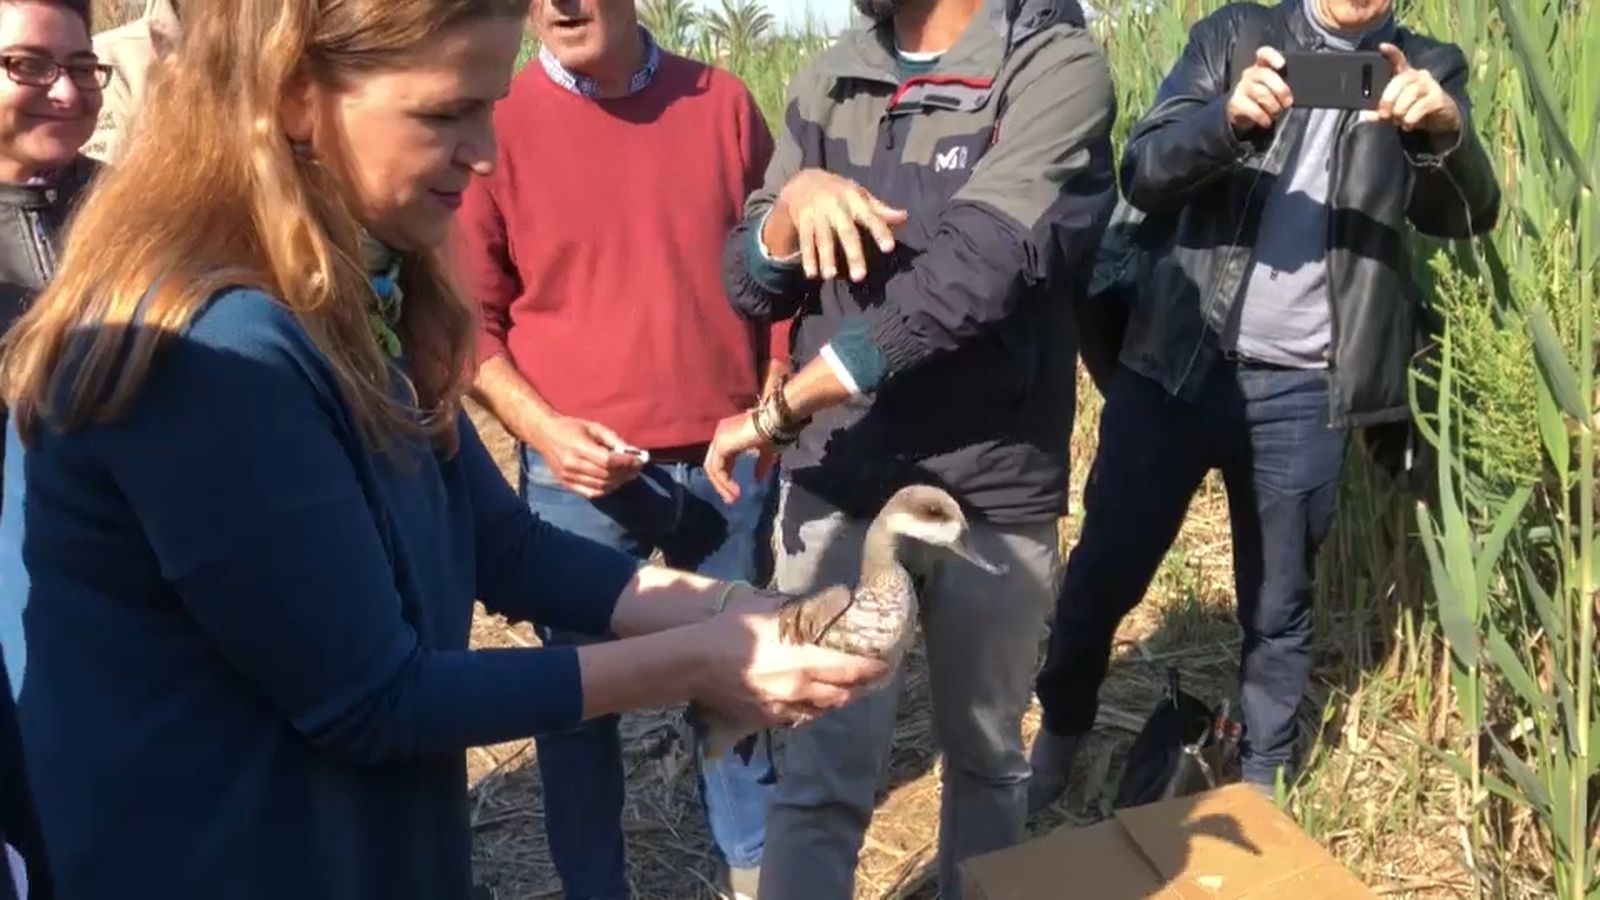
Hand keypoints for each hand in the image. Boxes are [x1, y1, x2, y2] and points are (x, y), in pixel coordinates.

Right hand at [528, 415, 643, 498]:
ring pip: (601, 486)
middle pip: (606, 475)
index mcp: (578, 447)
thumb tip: (632, 452)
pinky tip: (614, 481)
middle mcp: (572, 465)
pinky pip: (591, 493)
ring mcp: (568, 477)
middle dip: (626, 472)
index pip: (607, 461)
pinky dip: (606, 489)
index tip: (639, 460)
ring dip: (619, 482)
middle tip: (637, 467)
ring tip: (628, 474)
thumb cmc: (570, 427)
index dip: (626, 462)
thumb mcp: (593, 426)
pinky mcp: (566, 484)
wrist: (543, 434)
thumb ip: (613, 439)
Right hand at [691, 606, 887, 728]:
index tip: (885, 665)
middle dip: (855, 688)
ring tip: (839, 690)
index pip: (849, 669)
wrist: (693, 664)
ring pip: (819, 710)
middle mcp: (799, 690)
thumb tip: (826, 600)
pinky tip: (806, 701)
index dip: (870, 669)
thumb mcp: (767, 613)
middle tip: (864, 678)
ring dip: (832, 700)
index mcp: (804, 662)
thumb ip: (798, 613)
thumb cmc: (730, 631)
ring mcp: (782, 709)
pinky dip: (807, 710)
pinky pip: (795, 718)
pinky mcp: (764, 719)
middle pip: (840, 695)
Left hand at [704, 410, 773, 504]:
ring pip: (712, 468)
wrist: (777, 420)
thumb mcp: (768, 452)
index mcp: (731, 436)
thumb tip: (758, 479)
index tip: (736, 494)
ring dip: (722, 486)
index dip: (727, 477)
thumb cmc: (775, 432)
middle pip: (713, 465)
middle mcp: (721, 435)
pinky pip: (717, 468)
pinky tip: (734, 491)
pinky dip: (724, 482)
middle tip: (730, 500)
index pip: (722, 460)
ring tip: (733, 499)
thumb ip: (760, 465)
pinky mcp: (721, 444)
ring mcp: (719, 438)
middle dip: (721, 484)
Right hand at [771, 169, 908, 281]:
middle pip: (846, 232)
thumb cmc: (840, 192)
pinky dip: (808, 258)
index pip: (871, 217)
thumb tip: (905, 217)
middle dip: (853, 254)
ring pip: (823, 238)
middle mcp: (836, 207)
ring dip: (826, 258)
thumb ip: (880, 210)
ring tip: (830, 276)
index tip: (889, 248)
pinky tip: (811, 274)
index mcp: (854, 200)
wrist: (805, 179)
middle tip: (860, 277)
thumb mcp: (860, 195)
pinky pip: (805, 241)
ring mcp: (818, 215)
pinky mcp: (803, 221)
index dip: (880, 232)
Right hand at [1226, 46, 1292, 133]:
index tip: (1282, 64)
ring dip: (1273, 106)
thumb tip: (1300, 86)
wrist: (1242, 113)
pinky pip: (1253, 110)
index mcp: (1261, 66)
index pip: (1264, 54)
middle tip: (1288, 102)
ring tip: (1277, 112)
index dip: (1272, 57)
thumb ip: (1283, 81)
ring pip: (1261, 94)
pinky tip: (1267, 121)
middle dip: (1280, 90)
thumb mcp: (1273, 86)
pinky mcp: (1235, 103)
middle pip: (1265, 75)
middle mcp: (1250, 74)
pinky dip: (1263, 117)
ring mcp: (1241, 88)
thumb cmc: (1264, 96)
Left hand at [1360, 43, 1460, 134]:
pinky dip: (1411, 117)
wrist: (1441, 120)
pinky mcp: (1439, 98)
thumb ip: (1381, 112)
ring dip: (1400, 110)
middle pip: (1401, 80)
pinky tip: (1408, 124)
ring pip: (1411, 93)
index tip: (1381, 47)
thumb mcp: (1396, 111)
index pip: (1399, 60)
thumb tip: (1365, 116)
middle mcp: (1419, 76)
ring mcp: (1430, 85)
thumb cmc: (1415, 110)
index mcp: (1406, 76)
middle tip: (1384, 114)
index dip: (1391, 52)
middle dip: (1389, 98)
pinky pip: (1421, 106)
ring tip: (1398, 120)